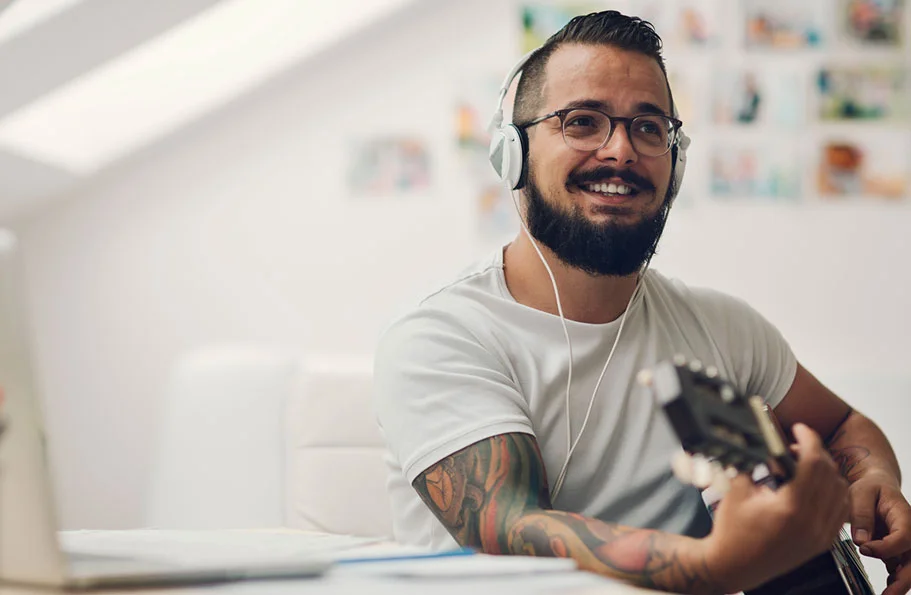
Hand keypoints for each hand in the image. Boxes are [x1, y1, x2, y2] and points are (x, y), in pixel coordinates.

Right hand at [704, 423, 849, 591]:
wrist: (734, 565)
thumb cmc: (732, 530)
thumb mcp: (738, 490)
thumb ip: (754, 463)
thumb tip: (764, 441)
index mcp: (791, 508)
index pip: (813, 463)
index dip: (809, 439)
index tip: (800, 428)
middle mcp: (811, 523)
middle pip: (830, 474)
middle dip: (816, 452)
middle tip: (797, 445)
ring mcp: (820, 535)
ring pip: (842, 492)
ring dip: (828, 472)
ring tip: (806, 465)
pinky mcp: (822, 543)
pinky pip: (841, 511)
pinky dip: (834, 493)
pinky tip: (817, 486)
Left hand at [849, 470, 910, 594]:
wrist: (877, 488)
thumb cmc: (869, 489)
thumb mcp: (860, 493)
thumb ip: (861, 515)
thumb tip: (861, 542)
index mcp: (904, 516)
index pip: (904, 537)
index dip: (886, 547)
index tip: (865, 549)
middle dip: (903, 579)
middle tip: (887, 594)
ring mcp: (907, 545)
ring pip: (910, 569)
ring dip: (900, 584)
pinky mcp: (899, 553)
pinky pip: (900, 570)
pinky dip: (895, 581)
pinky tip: (886, 591)